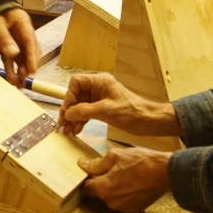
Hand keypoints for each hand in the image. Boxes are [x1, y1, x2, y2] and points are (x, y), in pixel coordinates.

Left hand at [0, 7, 39, 84]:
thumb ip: (4, 38)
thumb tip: (14, 54)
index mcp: (22, 22)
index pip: (30, 40)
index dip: (32, 56)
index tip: (33, 70)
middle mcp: (22, 32)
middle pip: (29, 50)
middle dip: (27, 66)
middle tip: (24, 79)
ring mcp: (16, 39)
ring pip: (21, 57)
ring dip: (20, 70)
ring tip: (18, 84)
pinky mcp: (8, 45)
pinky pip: (11, 58)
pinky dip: (11, 68)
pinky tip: (11, 79)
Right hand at [59, 72, 179, 137]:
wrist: (150, 122)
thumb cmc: (133, 112)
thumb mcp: (107, 111)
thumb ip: (85, 111)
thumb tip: (67, 113)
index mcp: (100, 81)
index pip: (76, 82)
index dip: (69, 96)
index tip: (67, 111)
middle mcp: (98, 87)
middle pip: (76, 95)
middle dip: (69, 110)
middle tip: (63, 124)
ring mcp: (100, 98)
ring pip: (80, 106)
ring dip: (73, 118)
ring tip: (68, 131)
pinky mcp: (103, 108)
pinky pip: (87, 113)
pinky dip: (81, 121)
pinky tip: (77, 130)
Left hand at [78, 147, 170, 212]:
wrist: (165, 172)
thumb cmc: (140, 162)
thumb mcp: (114, 156)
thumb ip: (96, 163)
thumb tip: (82, 164)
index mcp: (104, 189)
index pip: (87, 187)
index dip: (89, 177)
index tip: (94, 170)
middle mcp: (111, 203)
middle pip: (99, 193)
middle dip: (102, 182)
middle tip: (112, 169)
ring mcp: (124, 208)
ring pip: (111, 197)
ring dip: (113, 187)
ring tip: (124, 174)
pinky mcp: (135, 209)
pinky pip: (123, 201)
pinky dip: (124, 193)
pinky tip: (132, 182)